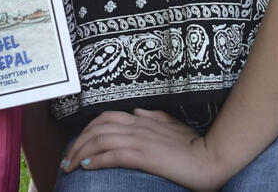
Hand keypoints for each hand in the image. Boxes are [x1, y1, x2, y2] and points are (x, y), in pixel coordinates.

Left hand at [60, 109, 228, 191]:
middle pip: (97, 127)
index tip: (78, 144)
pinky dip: (96, 159)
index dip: (87, 129)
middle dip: (77, 142)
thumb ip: (155, 117)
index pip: (106, 117)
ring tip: (70, 165)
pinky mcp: (144, 155)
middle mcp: (138, 126)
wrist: (211, 157)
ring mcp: (140, 139)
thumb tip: (138, 111)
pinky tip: (86, 166)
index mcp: (143, 119)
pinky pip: (113, 154)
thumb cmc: (194, 144)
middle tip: (66, 159)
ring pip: (100, 140)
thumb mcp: (173, 126)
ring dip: (80, 152)